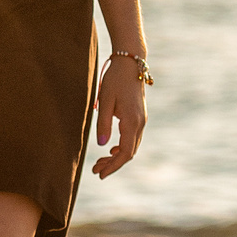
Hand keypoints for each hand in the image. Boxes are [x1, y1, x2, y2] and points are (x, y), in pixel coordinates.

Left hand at [91, 58, 148, 177]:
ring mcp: (142, 120)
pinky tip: (110, 149)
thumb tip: (102, 146)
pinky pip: (133, 138)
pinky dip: (122, 147)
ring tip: (99, 161)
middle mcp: (140, 124)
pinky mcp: (140, 116)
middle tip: (95, 169)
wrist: (131, 63)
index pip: (124, 153)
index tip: (99, 174)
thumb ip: (103, 124)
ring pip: (132, 146)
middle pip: (129, 153)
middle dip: (113, 164)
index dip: (112, 166)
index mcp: (132, 122)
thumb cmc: (115, 79)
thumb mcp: (105, 101)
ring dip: (117, 157)